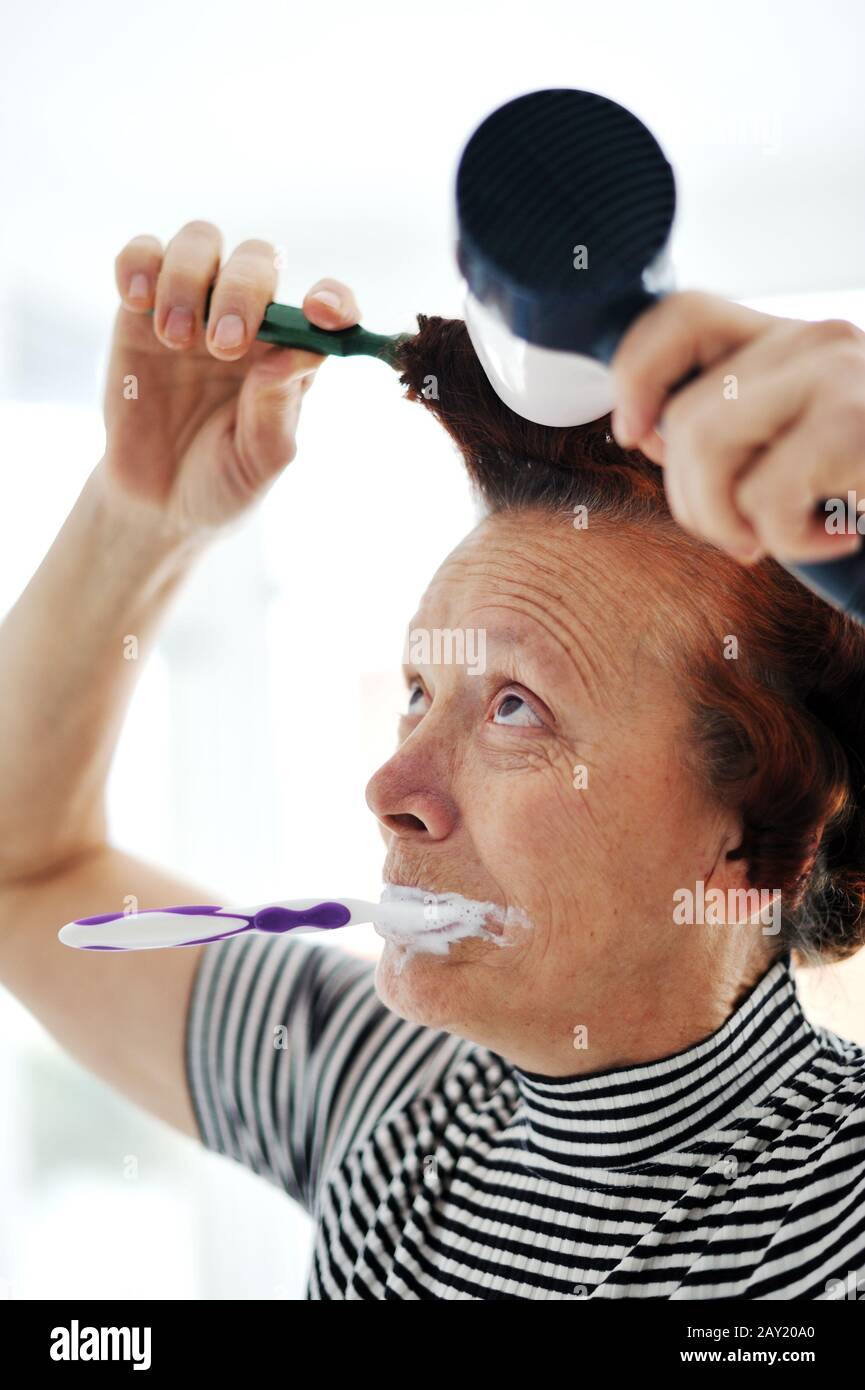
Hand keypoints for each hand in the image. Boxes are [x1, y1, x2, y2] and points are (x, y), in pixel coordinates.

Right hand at [101, 220, 360, 532]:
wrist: (158, 504)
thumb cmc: (223, 482)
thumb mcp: (261, 461)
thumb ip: (277, 409)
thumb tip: (294, 352)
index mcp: (290, 354)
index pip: (325, 306)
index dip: (333, 298)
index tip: (321, 312)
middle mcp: (248, 321)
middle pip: (256, 259)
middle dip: (242, 292)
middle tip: (223, 346)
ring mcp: (193, 310)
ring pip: (200, 242)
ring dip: (188, 280)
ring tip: (176, 340)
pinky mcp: (138, 313)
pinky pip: (140, 256)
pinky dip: (138, 264)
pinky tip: (139, 303)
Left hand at [609, 291, 864, 563]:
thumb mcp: (805, 439)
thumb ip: (740, 423)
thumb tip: (652, 432)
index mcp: (794, 342)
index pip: (682, 316)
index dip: (636, 374)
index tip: (635, 435)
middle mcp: (815, 340)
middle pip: (683, 414)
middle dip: (692, 501)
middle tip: (743, 537)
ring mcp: (838, 372)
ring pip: (703, 447)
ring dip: (727, 521)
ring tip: (778, 538)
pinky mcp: (856, 420)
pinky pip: (764, 497)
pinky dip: (790, 541)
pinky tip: (839, 535)